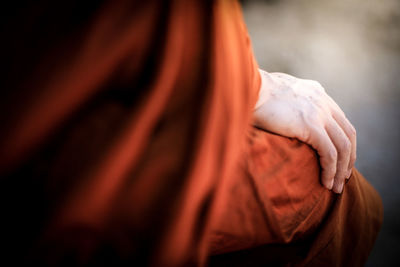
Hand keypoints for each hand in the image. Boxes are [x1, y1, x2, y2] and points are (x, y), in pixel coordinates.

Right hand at [253, 69, 356, 193]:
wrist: (247, 88)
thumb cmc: (253, 92)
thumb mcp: (276, 91)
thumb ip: (288, 99)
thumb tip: (281, 111)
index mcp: (316, 92)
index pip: (340, 120)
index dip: (344, 142)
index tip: (339, 160)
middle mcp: (323, 101)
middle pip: (348, 134)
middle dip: (348, 158)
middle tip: (342, 178)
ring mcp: (319, 113)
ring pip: (342, 146)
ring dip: (341, 170)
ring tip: (335, 187)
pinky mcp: (310, 125)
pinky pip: (329, 153)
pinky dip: (330, 170)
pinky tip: (325, 182)